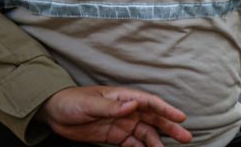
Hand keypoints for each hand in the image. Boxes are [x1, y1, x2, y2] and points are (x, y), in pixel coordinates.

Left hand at [36, 86, 191, 146]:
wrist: (54, 113)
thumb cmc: (72, 101)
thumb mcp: (90, 104)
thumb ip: (112, 107)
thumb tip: (133, 105)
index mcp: (124, 97)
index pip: (150, 103)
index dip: (166, 109)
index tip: (181, 118)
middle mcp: (127, 110)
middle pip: (154, 119)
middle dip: (170, 127)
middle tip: (186, 137)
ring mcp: (122, 123)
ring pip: (146, 133)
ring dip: (157, 141)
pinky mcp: (115, 136)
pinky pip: (133, 143)